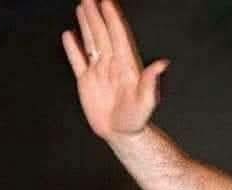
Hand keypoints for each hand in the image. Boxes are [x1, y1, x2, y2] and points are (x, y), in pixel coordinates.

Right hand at [61, 0, 168, 140]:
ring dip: (87, 25)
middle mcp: (112, 65)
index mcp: (126, 67)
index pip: (118, 37)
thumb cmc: (136, 120)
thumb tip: (162, 64)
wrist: (122, 134)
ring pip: (91, 42)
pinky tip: (69, 36)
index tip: (107, 2)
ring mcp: (99, 72)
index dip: (113, 20)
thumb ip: (151, 82)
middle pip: (103, 35)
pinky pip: (78, 61)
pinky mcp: (86, 82)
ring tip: (82, 7)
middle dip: (97, 16)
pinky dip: (73, 49)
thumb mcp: (146, 102)